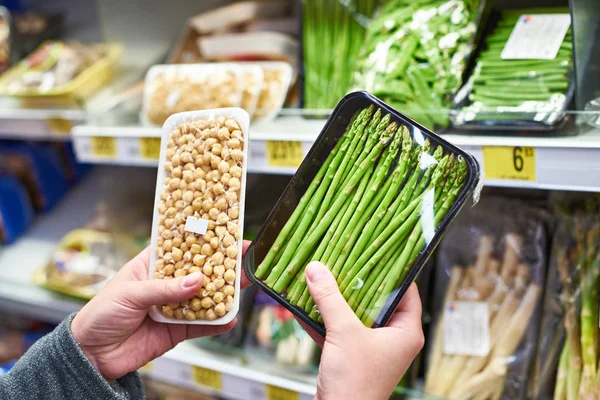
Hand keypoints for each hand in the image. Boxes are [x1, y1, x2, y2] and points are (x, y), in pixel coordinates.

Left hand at [71, 241, 250, 380]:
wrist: (91, 354)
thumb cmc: (101, 314)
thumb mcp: (130, 293)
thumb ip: (164, 288)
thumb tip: (196, 281)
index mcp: (152, 266)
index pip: (182, 248)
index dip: (203, 240)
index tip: (225, 232)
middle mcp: (167, 284)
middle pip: (200, 271)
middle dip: (222, 265)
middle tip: (245, 259)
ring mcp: (174, 307)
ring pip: (205, 297)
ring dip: (225, 292)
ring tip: (244, 285)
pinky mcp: (177, 329)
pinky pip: (202, 324)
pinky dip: (217, 322)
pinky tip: (229, 318)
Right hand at [303, 261, 423, 399]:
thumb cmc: (355, 383)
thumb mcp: (343, 333)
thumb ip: (330, 298)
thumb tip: (316, 269)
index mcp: (406, 331)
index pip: (406, 290)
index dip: (392, 270)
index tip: (377, 252)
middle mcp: (393, 338)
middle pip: (377, 300)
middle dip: (357, 282)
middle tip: (345, 259)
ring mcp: (372, 347)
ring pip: (356, 314)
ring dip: (338, 299)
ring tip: (324, 276)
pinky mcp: (353, 356)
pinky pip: (340, 329)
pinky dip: (325, 318)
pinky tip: (306, 303)